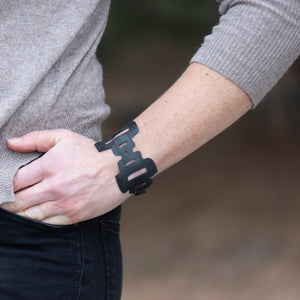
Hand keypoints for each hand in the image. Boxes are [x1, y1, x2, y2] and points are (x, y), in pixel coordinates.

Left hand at [1, 129, 128, 224]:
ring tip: (18, 209)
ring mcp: (64, 204)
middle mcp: (54, 188)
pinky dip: (38, 221)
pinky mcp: (74, 216)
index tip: (5, 186)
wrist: (120, 169)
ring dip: (20, 213)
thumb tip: (11, 143)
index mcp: (49, 166)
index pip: (14, 181)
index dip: (5, 185)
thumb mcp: (65, 137)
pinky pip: (48, 224)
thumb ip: (36, 138)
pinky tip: (36, 215)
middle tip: (6, 200)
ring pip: (30, 216)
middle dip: (8, 202)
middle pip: (18, 202)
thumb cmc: (92, 153)